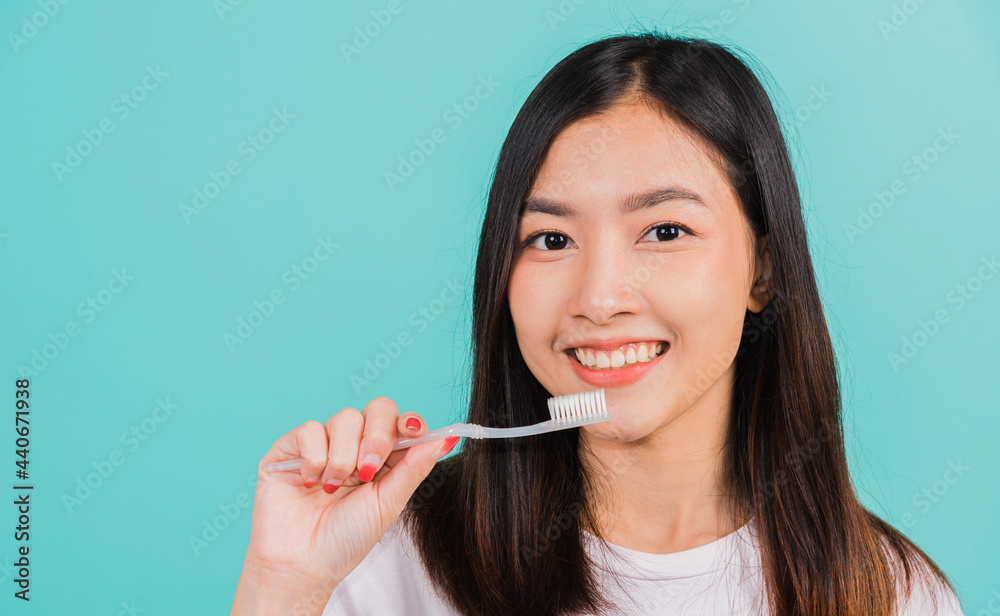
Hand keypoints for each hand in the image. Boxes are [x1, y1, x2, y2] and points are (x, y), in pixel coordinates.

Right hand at [233, 396, 457, 612]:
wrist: (302, 565)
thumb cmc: (345, 540)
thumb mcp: (388, 504)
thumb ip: (415, 468)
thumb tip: (446, 439)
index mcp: (382, 458)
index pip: (400, 422)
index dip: (409, 422)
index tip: (413, 432)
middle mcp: (354, 445)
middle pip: (377, 409)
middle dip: (377, 437)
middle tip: (367, 472)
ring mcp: (323, 444)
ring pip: (345, 418)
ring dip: (344, 457)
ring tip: (333, 489)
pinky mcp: (291, 447)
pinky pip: (311, 430)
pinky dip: (315, 458)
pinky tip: (310, 483)